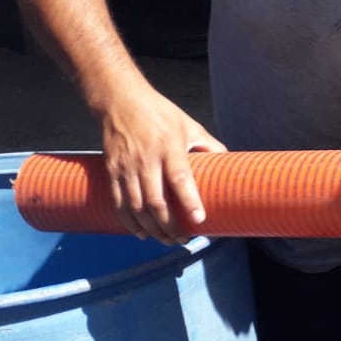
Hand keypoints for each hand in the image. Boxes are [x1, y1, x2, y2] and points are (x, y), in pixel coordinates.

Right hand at [98, 86, 226, 243]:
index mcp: (169, 147)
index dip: (189, 201)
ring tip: (166, 239)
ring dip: (151, 229)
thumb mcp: (189, 125)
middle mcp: (146, 159)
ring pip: (136, 207)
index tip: (199, 220)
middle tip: (182, 239)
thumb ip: (209, 145)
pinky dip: (129, 222)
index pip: (180, 179)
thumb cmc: (159, 113)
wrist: (119, 101)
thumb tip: (229, 162)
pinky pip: (118, 203)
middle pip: (156, 201)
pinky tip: (141, 233)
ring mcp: (126, 167)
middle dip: (169, 226)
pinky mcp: (111, 171)